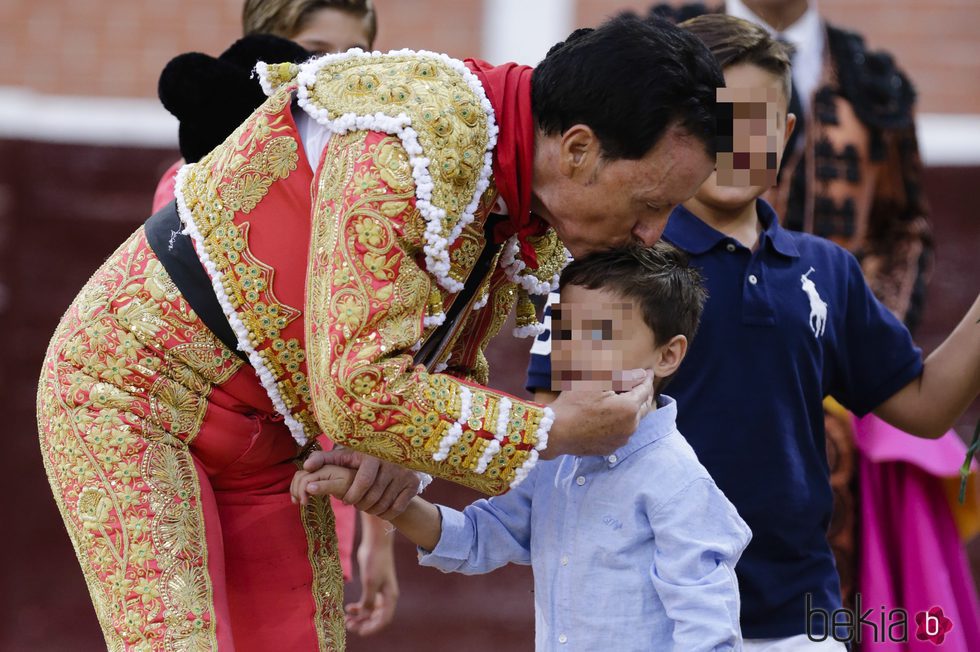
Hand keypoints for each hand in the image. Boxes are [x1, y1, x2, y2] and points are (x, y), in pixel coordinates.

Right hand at [290, 464, 354, 505]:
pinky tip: (301, 499)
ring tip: (298, 501)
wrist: (361, 481)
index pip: (305, 477)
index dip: (301, 489)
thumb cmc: (353, 484)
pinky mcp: (318, 477)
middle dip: (297, 490)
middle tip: (302, 503)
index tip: (305, 502)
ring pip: (300, 477)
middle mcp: (319, 467)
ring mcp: (318, 471)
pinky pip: (303, 480)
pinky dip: (299, 489)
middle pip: (300, 476)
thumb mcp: (342, 486)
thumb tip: (308, 487)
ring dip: (296, 489)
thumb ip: (326, 486)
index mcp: (324, 468)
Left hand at [301, 449, 418, 519]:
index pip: (362, 483)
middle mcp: (391, 463)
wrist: (394, 456)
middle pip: (373, 497)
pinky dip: (387, 513)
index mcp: (373, 455)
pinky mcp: (413, 483)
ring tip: (367, 505)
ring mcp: (404, 473)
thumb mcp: (345, 456)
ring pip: (384, 504)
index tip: (347, 500)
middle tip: (357, 504)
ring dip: (373, 510)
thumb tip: (306, 465)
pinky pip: (397, 508)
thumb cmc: (362, 459)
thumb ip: (324, 459)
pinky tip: (381, 507)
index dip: (352, 496)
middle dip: (361, 505)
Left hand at [346, 514, 398, 634]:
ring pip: (371, 610)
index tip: (359, 632)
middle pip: (377, 617)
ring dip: (360, 617)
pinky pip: (367, 601)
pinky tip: (349, 607)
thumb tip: (364, 616)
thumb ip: (367, 601)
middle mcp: (387, 596)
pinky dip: (358, 607)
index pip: (384, 620)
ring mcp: (380, 591)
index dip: (372, 628)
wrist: (375, 542)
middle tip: (349, 626)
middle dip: (364, 623)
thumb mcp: (370, 583)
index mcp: (390, 597)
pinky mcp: (373, 585)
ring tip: (346, 619)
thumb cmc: (375, 561)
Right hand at [542, 369, 653, 458]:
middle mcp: (631, 426)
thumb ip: (624, 377)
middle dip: (642, 394)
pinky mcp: (611, 448)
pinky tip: (610, 416)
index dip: (646, 378)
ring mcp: (621, 440)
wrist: (555, 431)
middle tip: (639, 384)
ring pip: (633, 421)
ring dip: (631, 409)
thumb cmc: (574, 403)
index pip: (645, 389)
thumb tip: (642, 375)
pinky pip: (622, 432)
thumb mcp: (596, 382)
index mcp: (629, 408)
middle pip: (643, 406)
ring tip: (623, 399)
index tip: (648, 372)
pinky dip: (621, 423)